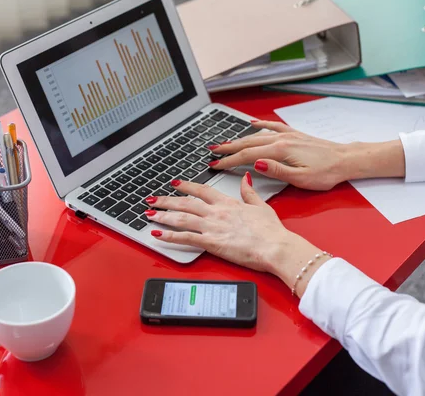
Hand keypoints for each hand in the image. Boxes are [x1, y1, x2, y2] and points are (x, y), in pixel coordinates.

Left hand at [144, 177, 326, 295]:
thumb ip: (249, 192)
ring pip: (181, 218)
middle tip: (152, 199)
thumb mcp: (261, 206)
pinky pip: (185, 238)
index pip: (202, 190)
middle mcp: (216, 213)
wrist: (275, 246)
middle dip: (166, 201)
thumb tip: (246, 178)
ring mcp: (212, 227)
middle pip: (185, 203)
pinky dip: (169, 235)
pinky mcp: (211, 242)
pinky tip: (158, 234)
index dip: (186, 186)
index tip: (175, 184)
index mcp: (228, 203)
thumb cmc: (271, 231)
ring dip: (163, 216)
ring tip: (149, 214)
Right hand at [208, 120, 350, 190]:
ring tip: (224, 142)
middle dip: (227, 148)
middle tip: (211, 152)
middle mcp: (281, 140)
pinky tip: (252, 124)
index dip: (229, 161)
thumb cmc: (326, 172)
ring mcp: (287, 135)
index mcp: (280, 151)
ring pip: (256, 136)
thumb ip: (276, 170)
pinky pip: (273, 127)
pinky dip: (260, 125)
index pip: (247, 156)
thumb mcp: (300, 178)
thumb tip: (255, 163)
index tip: (215, 165)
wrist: (346, 160)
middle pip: (247, 144)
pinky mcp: (294, 135)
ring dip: (238, 139)